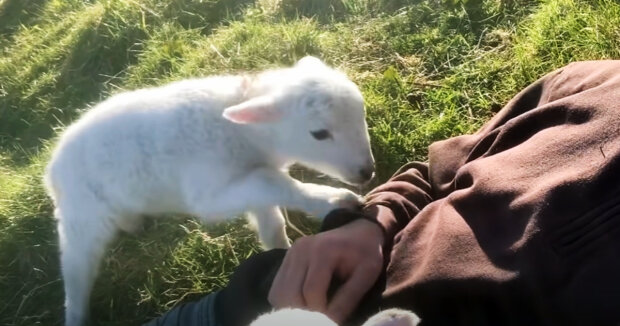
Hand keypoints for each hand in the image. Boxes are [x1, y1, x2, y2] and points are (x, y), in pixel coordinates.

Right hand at [268, 218, 383, 323]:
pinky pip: (277, 288)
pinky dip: (287, 301)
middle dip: (304, 312)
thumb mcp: (366, 275)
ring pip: (278, 293)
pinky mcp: (286, 259)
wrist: (358, 232)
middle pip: (290, 294)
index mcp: (322, 251)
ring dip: (293, 308)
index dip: (321, 311)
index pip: (311, 292)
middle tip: (321, 316)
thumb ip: (349, 298)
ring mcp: (291, 253)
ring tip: (312, 310)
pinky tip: (303, 302)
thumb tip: (330, 322)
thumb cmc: (365, 254)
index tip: (333, 317)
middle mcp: (301, 249)